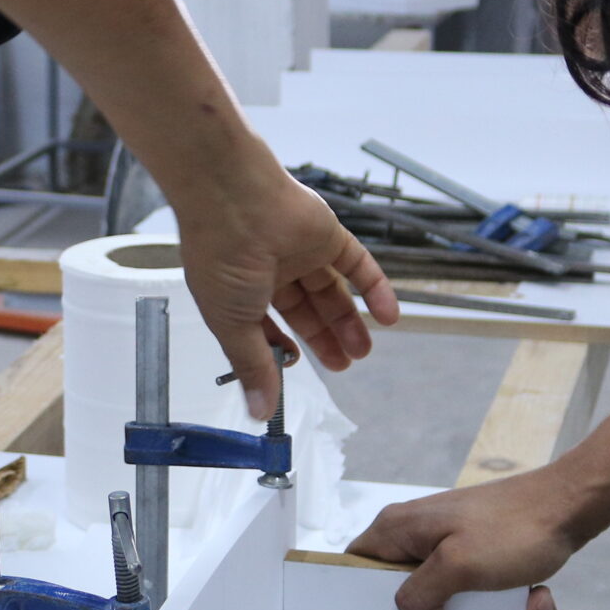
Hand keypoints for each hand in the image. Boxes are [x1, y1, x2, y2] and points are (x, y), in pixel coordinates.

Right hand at [177, 165, 398, 392]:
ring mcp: (300, 250)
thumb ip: (252, 365)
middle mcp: (270, 269)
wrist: (233, 199)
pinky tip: (388, 316)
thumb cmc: (220, 256)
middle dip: (324, 337)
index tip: (295, 367)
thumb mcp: (231, 323)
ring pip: (331, 290)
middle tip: (345, 363)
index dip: (282, 347)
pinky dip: (374, 289)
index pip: (266, 323)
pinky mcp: (327, 234)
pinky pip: (357, 264)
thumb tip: (258, 410)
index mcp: (238, 288)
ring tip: (363, 350)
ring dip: (349, 320)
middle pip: (305, 308)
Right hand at [346, 466, 603, 609]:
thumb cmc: (511, 533)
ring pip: (421, 579)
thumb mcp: (458, 567)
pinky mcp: (470, 541)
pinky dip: (452, 600)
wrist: (568, 505)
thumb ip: (422, 598)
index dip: (356, 599)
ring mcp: (443, 533)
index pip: (355, 565)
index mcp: (397, 525)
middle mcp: (412, 526)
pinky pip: (448, 577)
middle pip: (387, 576)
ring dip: (428, 609)